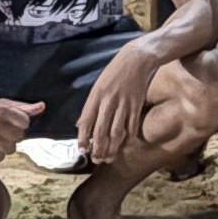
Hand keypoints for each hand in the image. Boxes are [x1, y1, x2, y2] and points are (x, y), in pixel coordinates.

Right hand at [0, 94, 42, 162]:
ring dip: (6, 144)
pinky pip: (0, 158)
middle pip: (19, 137)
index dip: (20, 122)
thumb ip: (22, 107)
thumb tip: (42, 107)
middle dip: (13, 133)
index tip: (12, 121)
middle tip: (3, 129)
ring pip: (11, 149)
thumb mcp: (1, 103)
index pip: (25, 122)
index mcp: (0, 111)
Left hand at [77, 42, 158, 164]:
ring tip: (109, 158)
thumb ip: (90, 106)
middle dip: (98, 148)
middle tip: (96, 159)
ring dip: (112, 147)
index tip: (82, 150)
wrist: (136, 58)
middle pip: (101, 130)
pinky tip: (124, 145)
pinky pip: (131, 125)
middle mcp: (108, 101)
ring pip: (116, 132)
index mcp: (96, 95)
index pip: (86, 121)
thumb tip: (81, 125)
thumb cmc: (114, 72)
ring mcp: (123, 104)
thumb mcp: (98, 86)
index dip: (83, 138)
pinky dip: (128, 137)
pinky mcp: (136, 105)